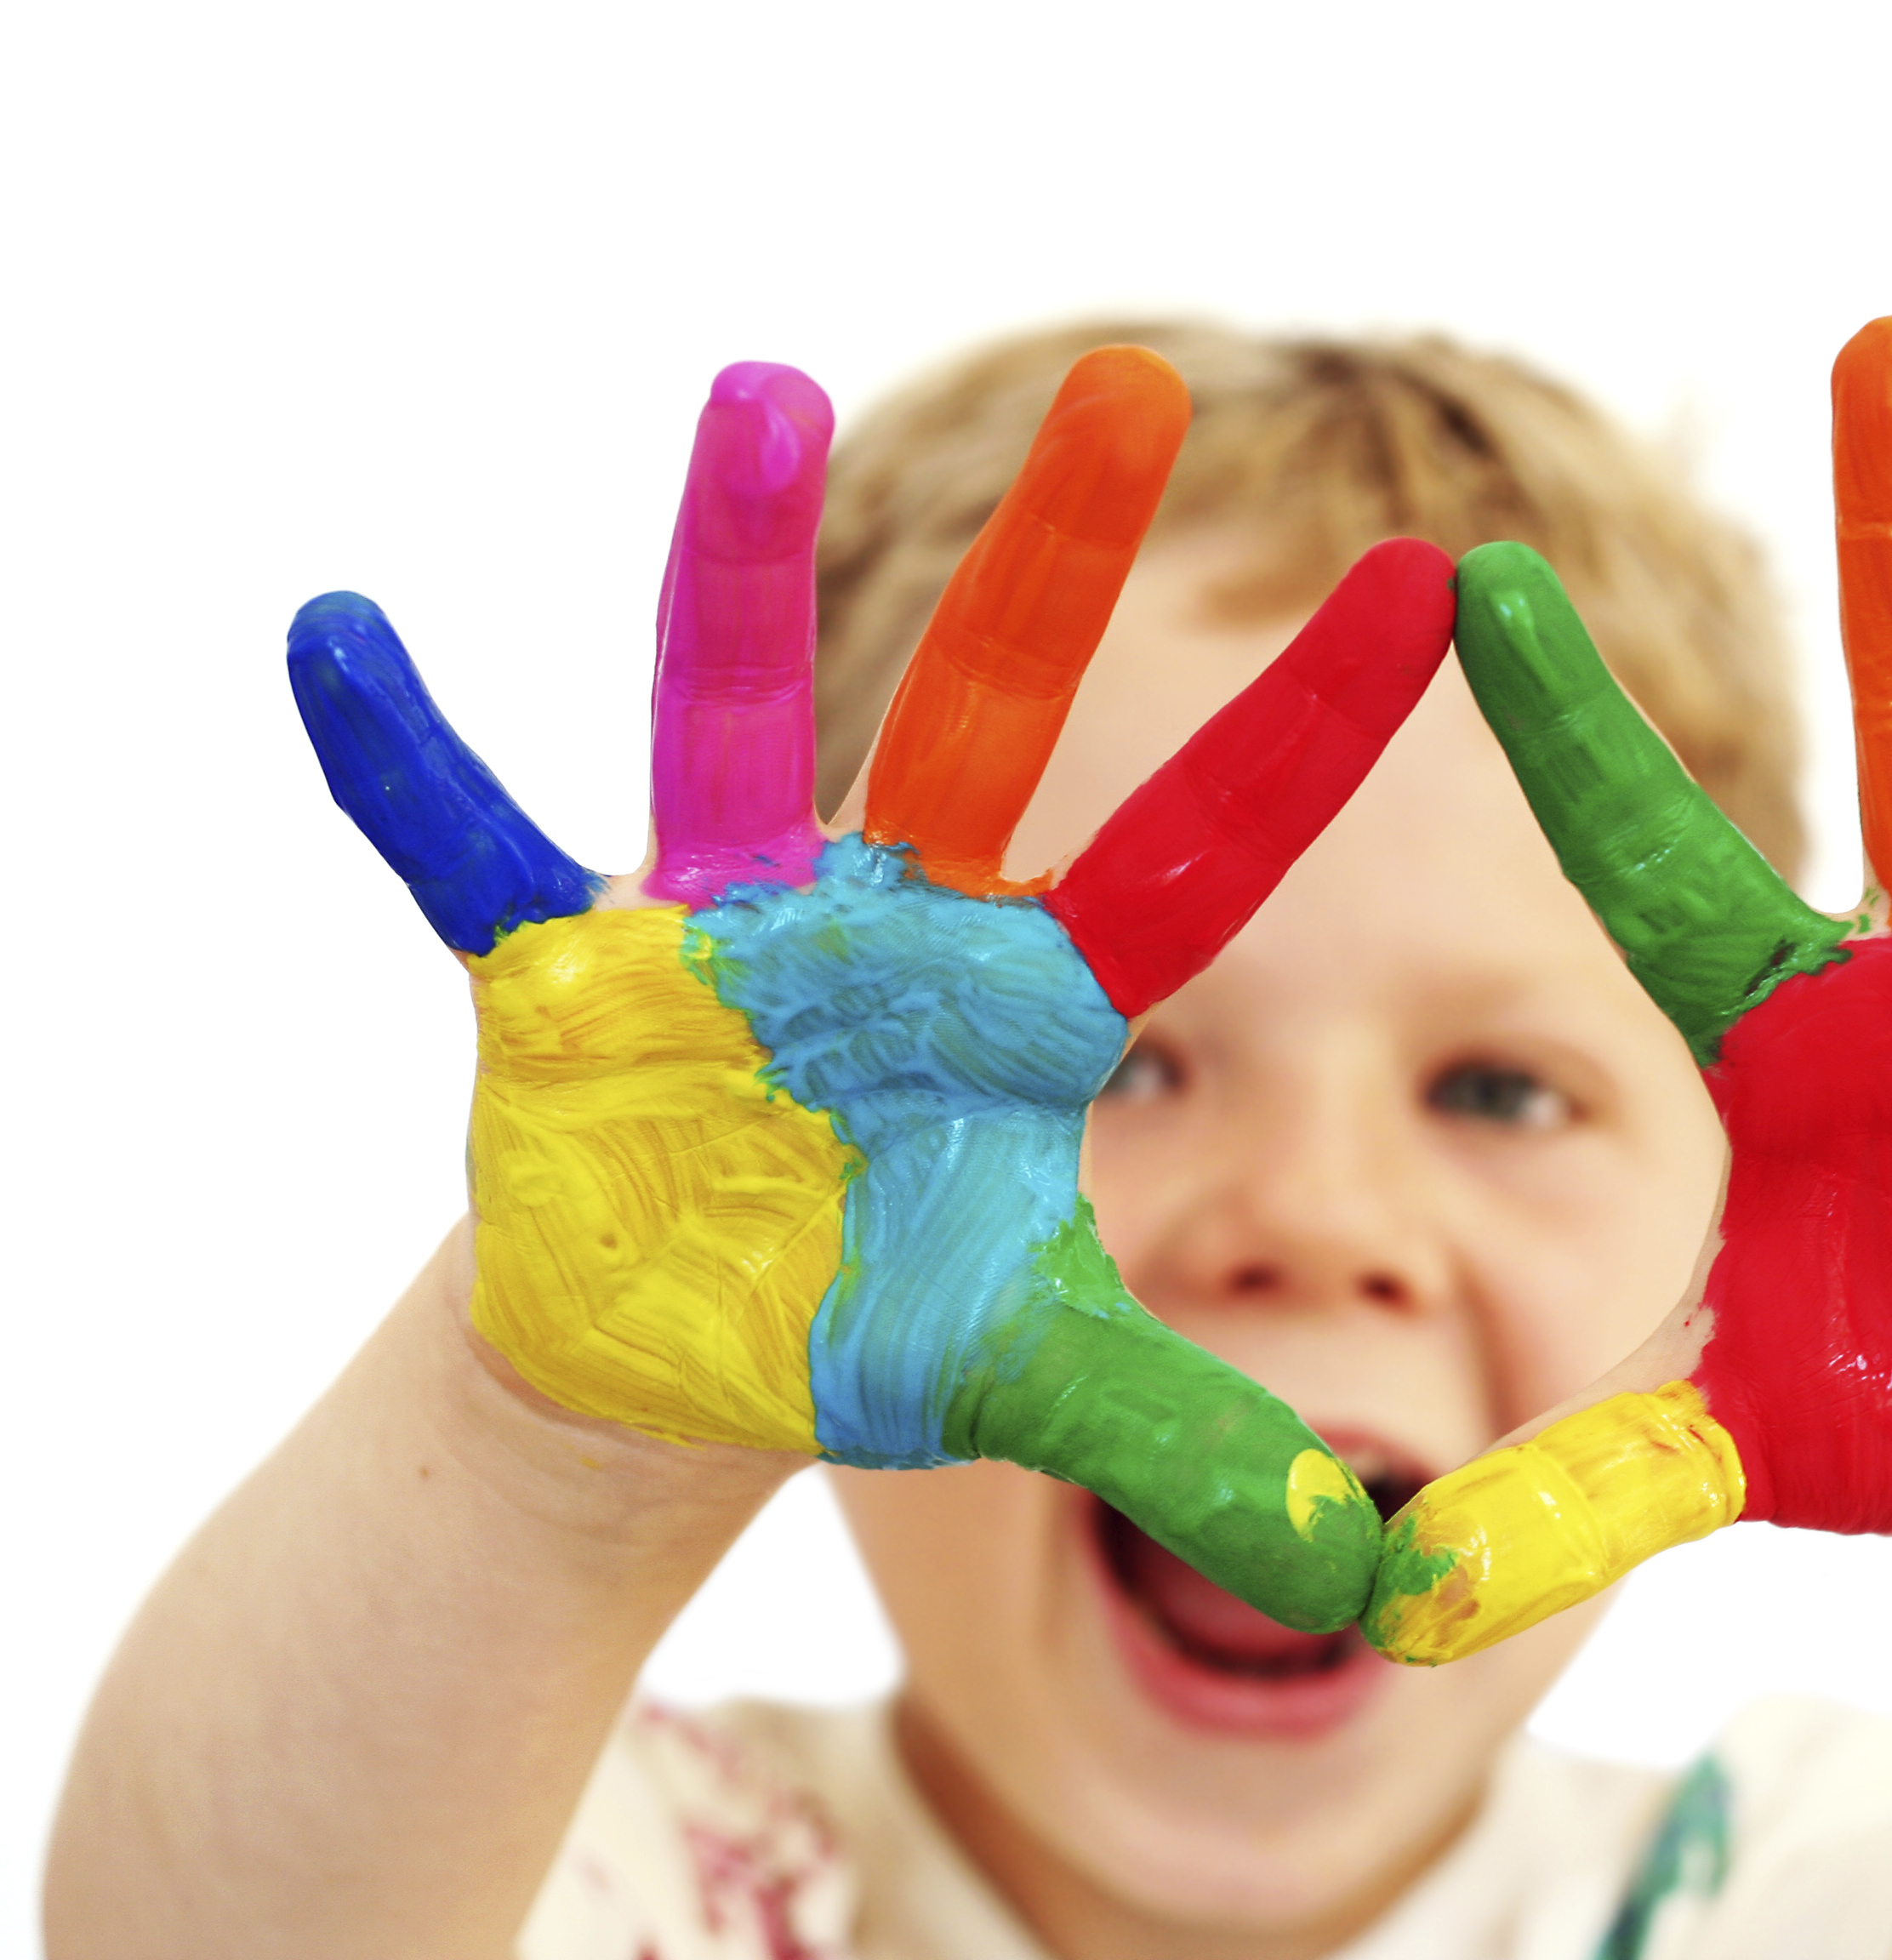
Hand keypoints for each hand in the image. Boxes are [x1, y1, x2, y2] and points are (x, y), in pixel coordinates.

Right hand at [288, 350, 1455, 1630]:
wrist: (670, 1350)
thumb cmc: (863, 1324)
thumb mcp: (1034, 1383)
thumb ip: (1193, 1447)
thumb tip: (1370, 1568)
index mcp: (1025, 998)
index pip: (1206, 855)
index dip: (1311, 734)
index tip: (1436, 592)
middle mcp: (889, 920)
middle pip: (992, 720)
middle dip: (1060, 567)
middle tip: (1140, 385)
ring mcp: (727, 927)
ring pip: (730, 713)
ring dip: (735, 567)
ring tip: (756, 396)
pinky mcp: (571, 973)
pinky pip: (468, 846)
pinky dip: (404, 760)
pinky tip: (332, 640)